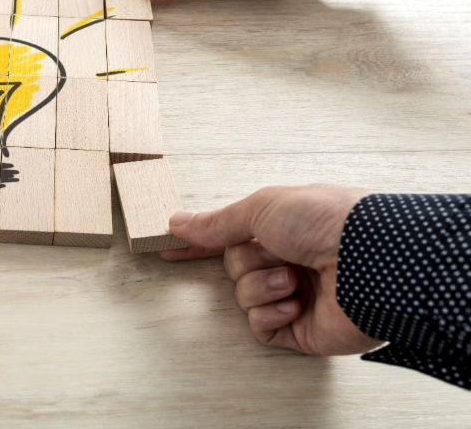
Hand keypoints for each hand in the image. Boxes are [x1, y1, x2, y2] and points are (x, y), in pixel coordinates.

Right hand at [160, 184, 379, 355]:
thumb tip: (177, 221)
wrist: (369, 261)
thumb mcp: (262, 207)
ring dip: (262, 286)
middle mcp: (289, 261)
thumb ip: (218, 221)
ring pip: (245, 297)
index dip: (198, 244)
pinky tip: (294, 304)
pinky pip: (261, 326)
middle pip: (235, 266)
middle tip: (277, 252)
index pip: (229, 237)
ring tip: (295, 278)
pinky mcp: (301, 330)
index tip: (168, 249)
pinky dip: (271, 314)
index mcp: (283, 229)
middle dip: (248, 260)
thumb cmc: (324, 221)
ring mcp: (295, 296)